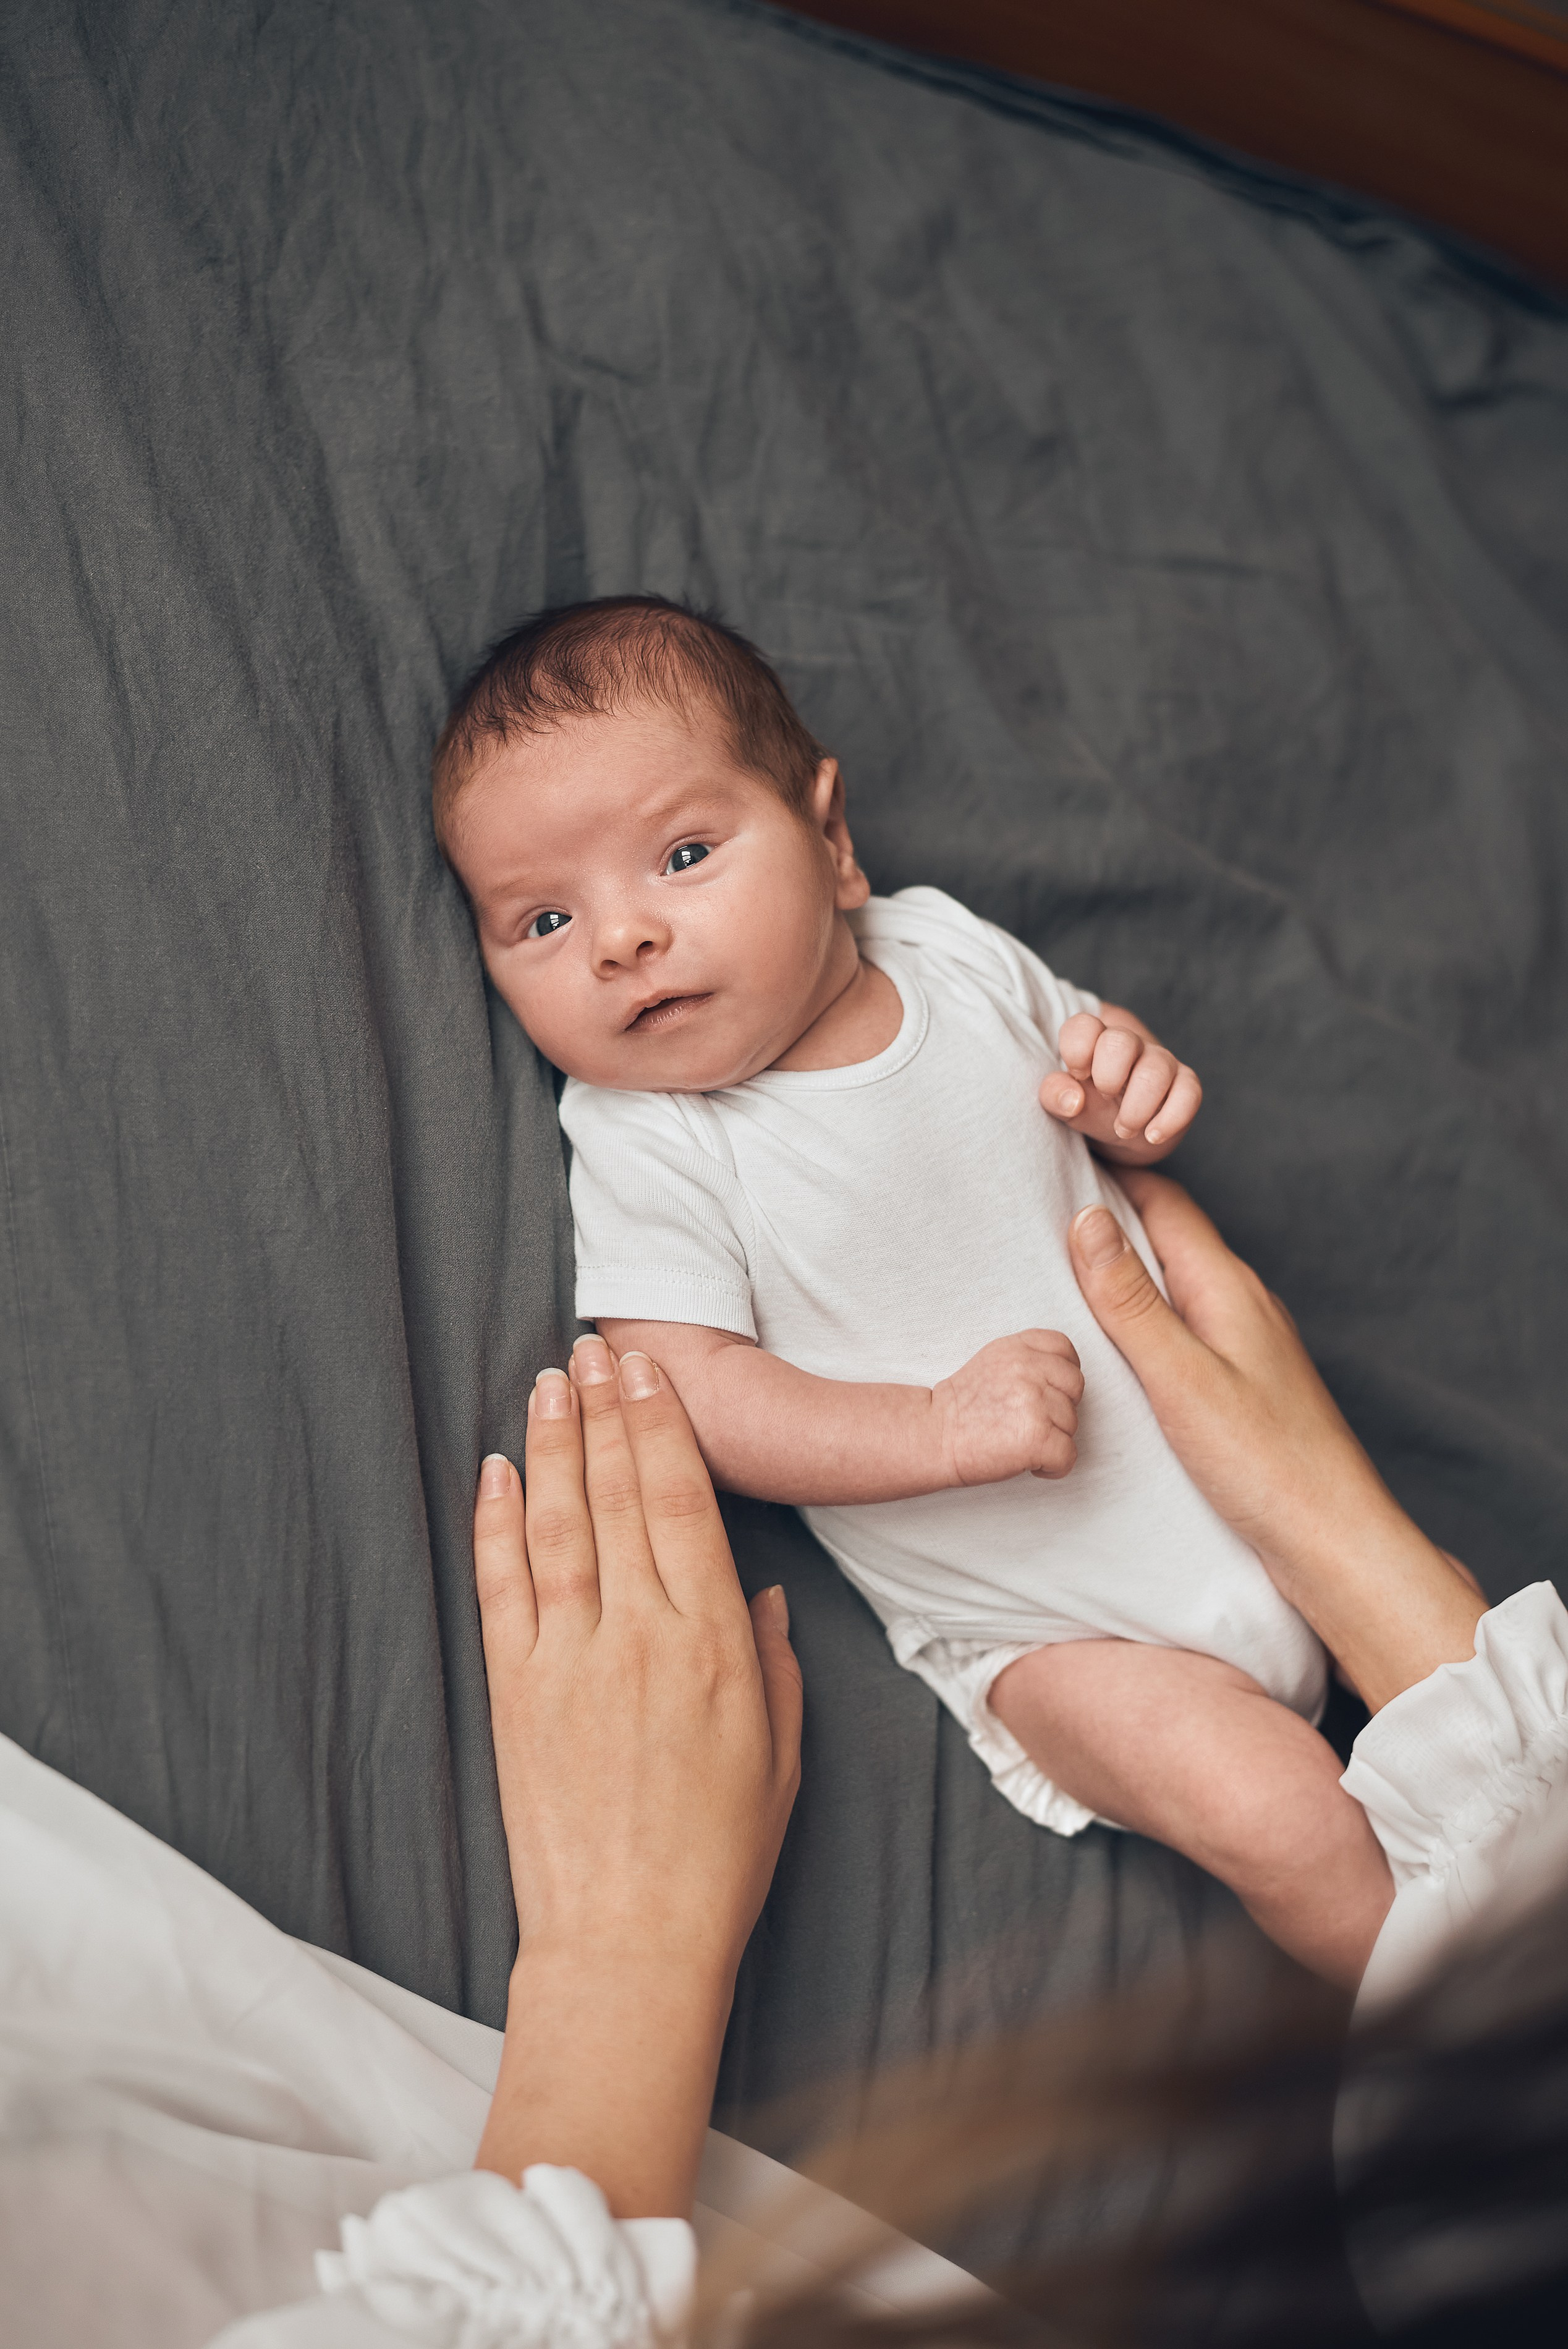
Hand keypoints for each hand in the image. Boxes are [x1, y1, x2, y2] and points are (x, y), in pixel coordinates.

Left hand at [472, 1335, 801, 2213]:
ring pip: (557, 1523)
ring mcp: (569, 1660)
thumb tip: (760, 1592)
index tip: (650, 1373)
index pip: (682, 1503)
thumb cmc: (720, 1857)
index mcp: (714, 1643)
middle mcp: (640, 1634)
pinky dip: (495, 1523)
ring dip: (551, 1444)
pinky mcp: (514, 1693)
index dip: (661, 1428)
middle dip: (605, 1412)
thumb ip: (774, 1662)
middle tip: (596, 1347)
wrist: (628, 1942)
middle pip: (617, 1493)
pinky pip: (502, 1588)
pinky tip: (496, 1471)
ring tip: (548, 1381)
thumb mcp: (781, 1756)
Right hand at [932, 1329, 1082, 1485]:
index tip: (1049, 1392)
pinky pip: (1068, 1455)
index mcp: (1018, 1348)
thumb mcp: (992, 1362)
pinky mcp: (1038, 1437)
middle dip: (1059, 1408)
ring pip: (1072, 1423)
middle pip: (1074, 1387)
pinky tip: (1032, 1465)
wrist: (932, 1437)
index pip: (1064, 1348)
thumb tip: (1060, 1377)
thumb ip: (1026, 1359)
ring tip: (1019, 1441)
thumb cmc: (960, 1408)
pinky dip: (1054, 1468)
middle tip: (1029, 1422)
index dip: (1062, 1374)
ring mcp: (1035, 1402)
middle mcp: (1029, 1369)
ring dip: (1052, 1438)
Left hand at [1039, 1008, 1200, 1163]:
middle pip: (1121, 1041)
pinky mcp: (1186, 1085)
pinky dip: (1169, 1120)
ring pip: (1156, 1069)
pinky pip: (1189, 1093)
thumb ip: (1056, 1096)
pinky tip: (1152, 1135)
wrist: (1126, 1132)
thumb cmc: (1092, 1107)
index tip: (1078, 1076)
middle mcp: (1129, 1045)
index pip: (1084, 1026)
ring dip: (1136, 1108)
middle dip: (1108, 1077)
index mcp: (1094, 1041)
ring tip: (1123, 1130)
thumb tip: (1072, 1099)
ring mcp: (1160, 1062)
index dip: (1077, 1051)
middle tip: (1104, 1099)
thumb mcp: (1066, 1104)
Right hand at [1067, 1176, 1483, 1709]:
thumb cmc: (1263, 1463)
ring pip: (1177, 1281)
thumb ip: (1130, 1300)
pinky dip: (1145, 1315)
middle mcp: (1242, 1303)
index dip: (1113, 1173)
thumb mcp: (1179, 1376)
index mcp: (1228, 1287)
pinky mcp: (1242, 1382)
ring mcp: (1246, 1343)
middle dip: (1113, 1212)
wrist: (1331, 1540)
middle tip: (1044, 1202)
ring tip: (1065, 1265)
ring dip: (1128, 1266)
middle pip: (1171, 1235)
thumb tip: (1086, 1218)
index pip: (1165, 1201)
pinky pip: (1185, 1325)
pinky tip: (1115, 1340)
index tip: (1058, 1154)